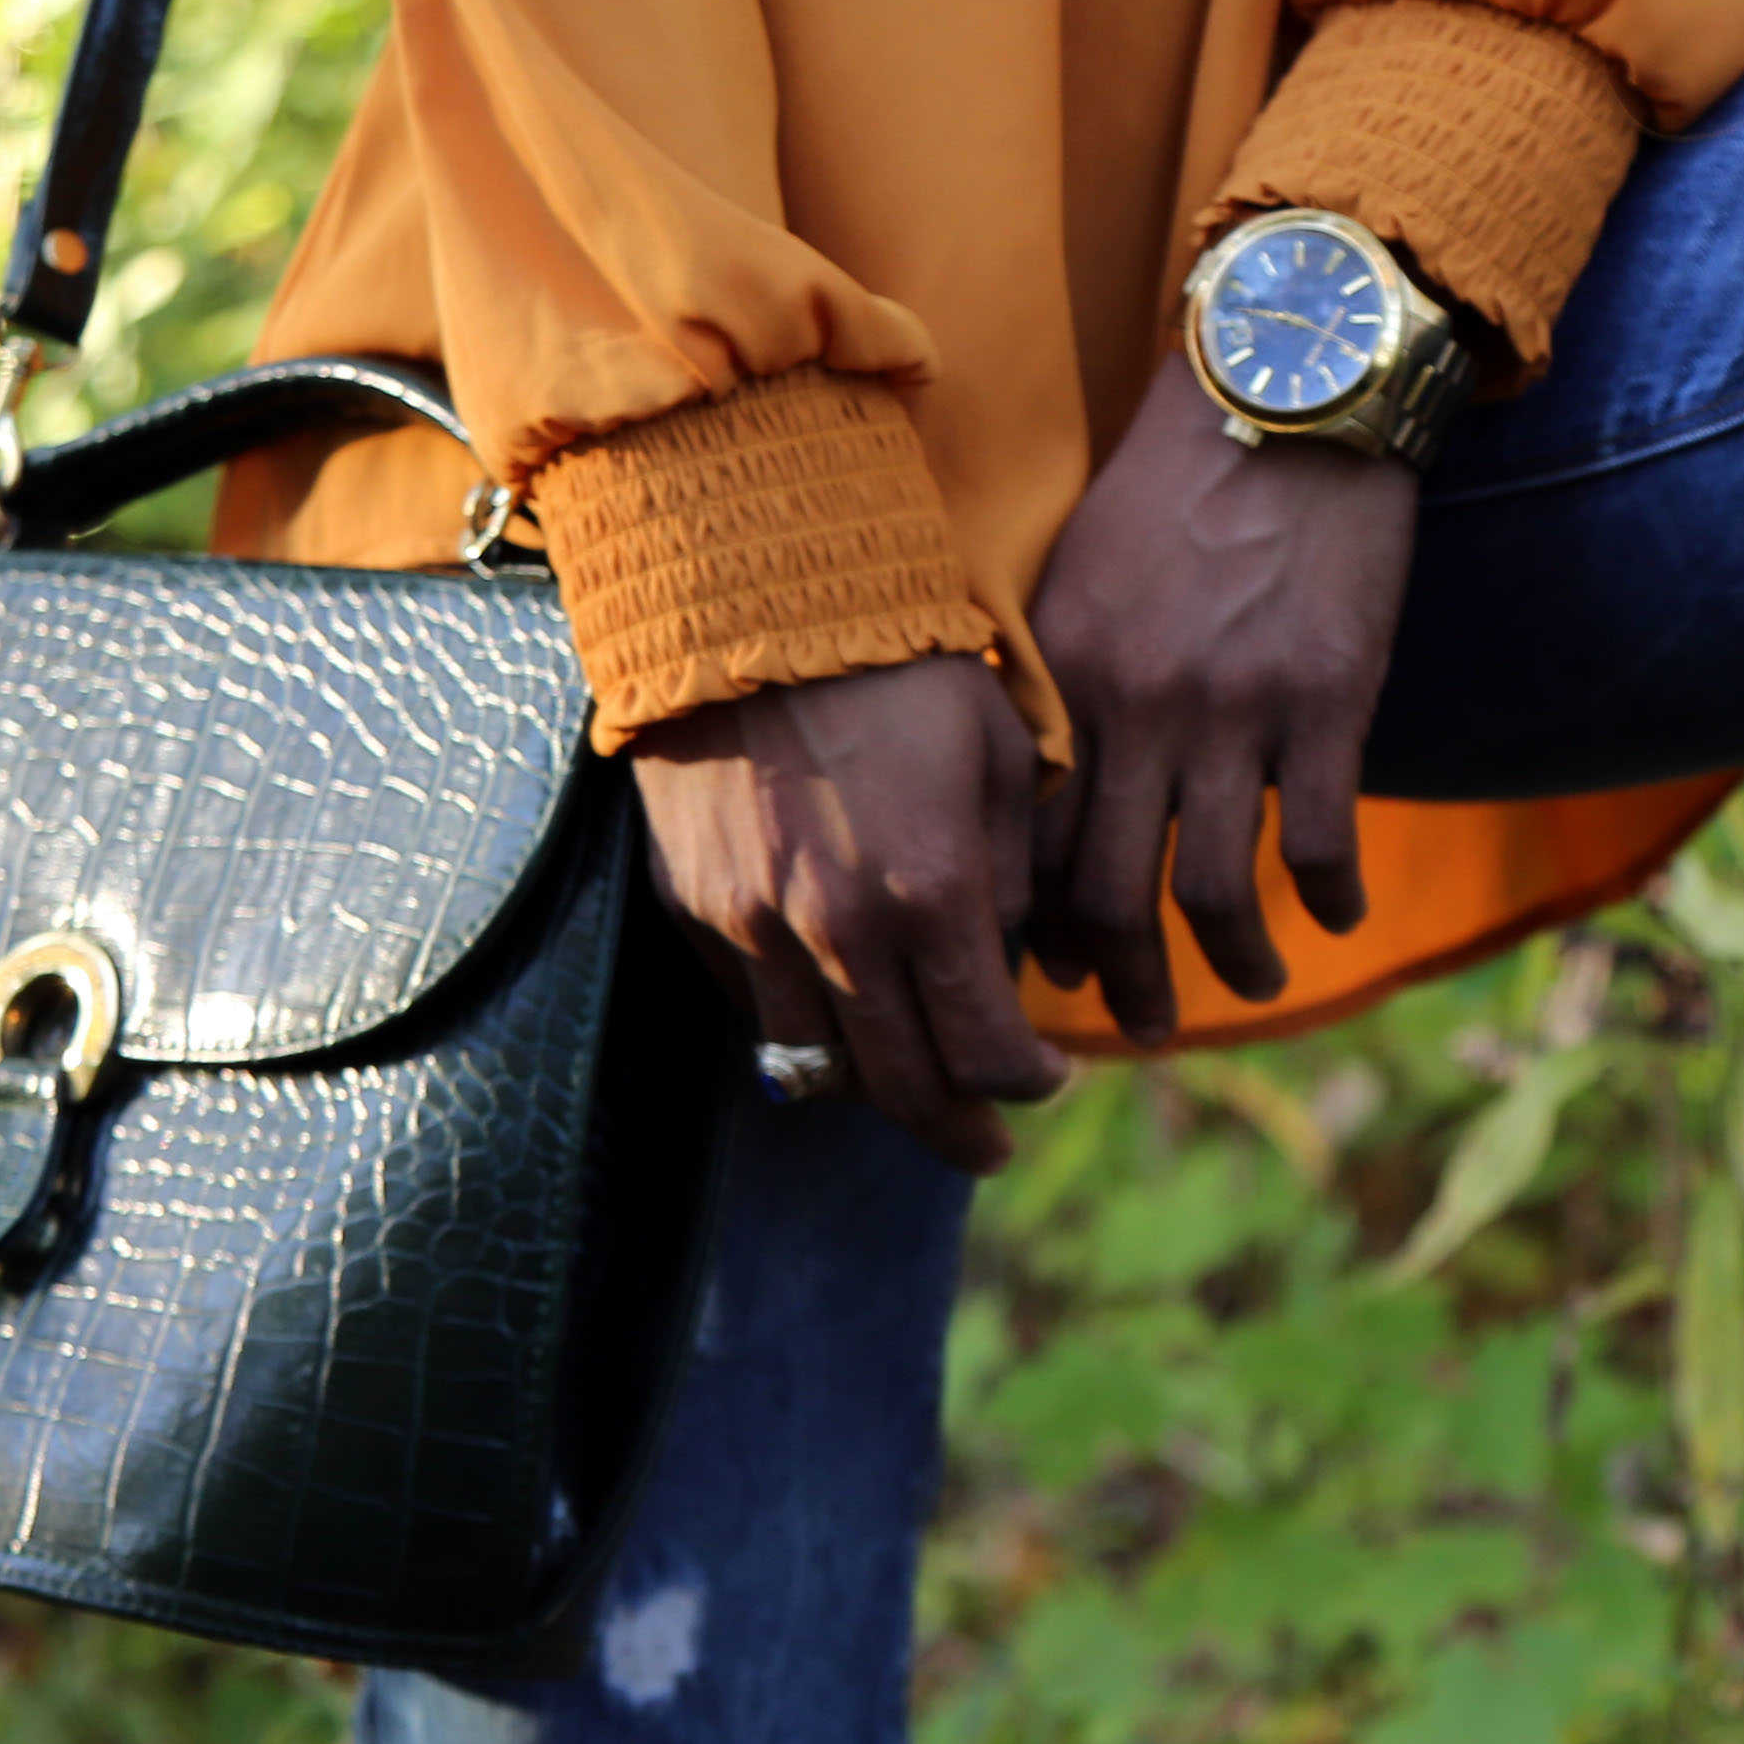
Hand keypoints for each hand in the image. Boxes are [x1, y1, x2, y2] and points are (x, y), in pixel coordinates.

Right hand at [627, 651, 1069, 1173]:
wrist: (749, 595)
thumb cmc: (902, 661)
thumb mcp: (1004, 753)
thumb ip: (1018, 873)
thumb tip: (1011, 959)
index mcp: (932, 894)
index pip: (989, 1051)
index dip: (1029, 1084)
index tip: (1049, 1078)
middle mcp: (837, 931)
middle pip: (903, 1089)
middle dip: (957, 1131)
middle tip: (987, 1148)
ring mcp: (753, 926)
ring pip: (816, 1068)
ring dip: (872, 1092)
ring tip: (909, 1090)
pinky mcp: (694, 906)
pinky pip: (753, 1007)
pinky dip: (801, 1029)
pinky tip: (836, 1011)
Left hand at [1027, 355, 1414, 1045]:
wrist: (1291, 390)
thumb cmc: (1184, 486)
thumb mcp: (1085, 577)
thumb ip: (1067, 688)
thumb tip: (1053, 801)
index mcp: (1066, 678)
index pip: (1028, 845)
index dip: (1040, 931)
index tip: (1059, 973)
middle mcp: (1136, 705)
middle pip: (1108, 895)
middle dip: (1123, 984)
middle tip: (1140, 1026)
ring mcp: (1234, 708)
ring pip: (1212, 890)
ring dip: (1232, 964)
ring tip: (1256, 984)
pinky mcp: (1326, 698)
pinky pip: (1319, 839)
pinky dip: (1330, 896)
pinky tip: (1338, 914)